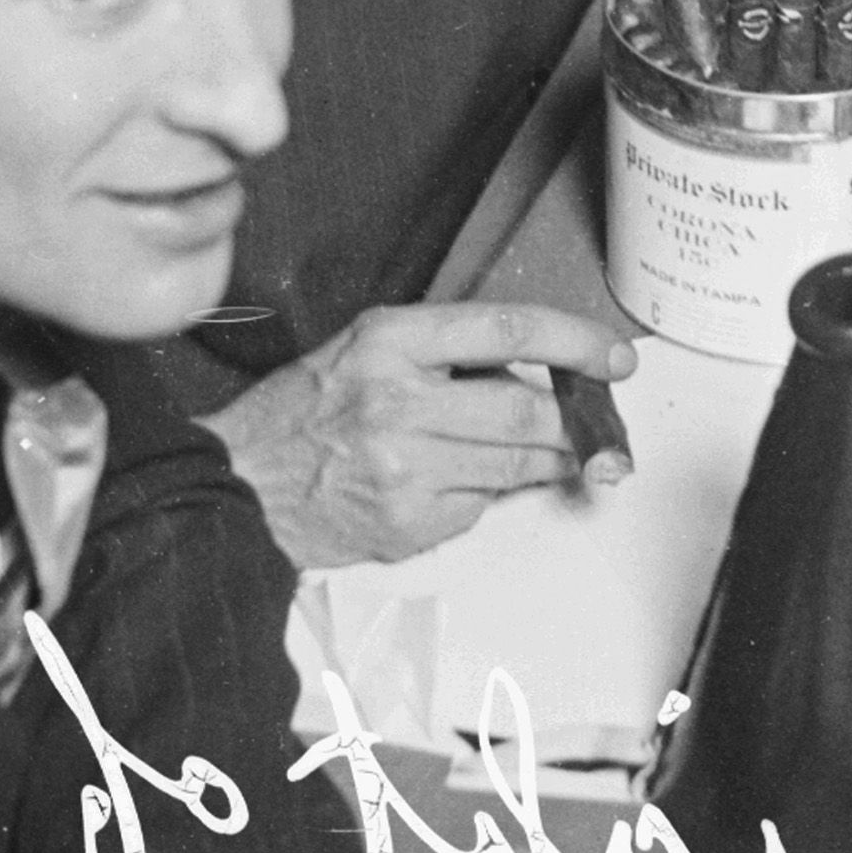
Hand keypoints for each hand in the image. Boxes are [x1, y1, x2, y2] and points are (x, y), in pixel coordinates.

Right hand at [210, 300, 636, 569]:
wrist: (238, 487)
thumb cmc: (298, 413)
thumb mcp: (362, 347)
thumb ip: (442, 351)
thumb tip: (534, 368)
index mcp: (389, 341)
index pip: (509, 329)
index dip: (575, 341)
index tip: (613, 356)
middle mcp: (400, 402)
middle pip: (529, 409)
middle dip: (575, 419)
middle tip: (596, 422)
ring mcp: (406, 469)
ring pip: (518, 464)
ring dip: (548, 460)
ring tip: (554, 452)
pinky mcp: (410, 523)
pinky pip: (481, 506)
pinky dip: (487, 493)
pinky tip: (459, 482)